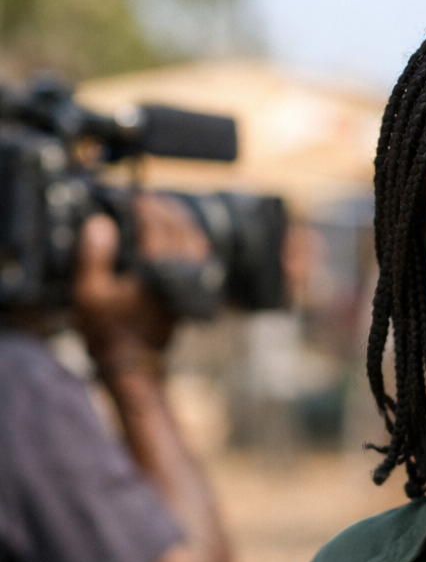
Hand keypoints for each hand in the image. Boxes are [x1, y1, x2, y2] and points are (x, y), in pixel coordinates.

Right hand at [72, 194, 209, 364]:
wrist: (133, 364)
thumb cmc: (109, 331)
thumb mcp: (89, 293)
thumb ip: (94, 255)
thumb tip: (102, 223)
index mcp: (155, 270)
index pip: (156, 226)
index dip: (145, 207)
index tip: (134, 197)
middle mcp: (178, 275)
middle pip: (180, 229)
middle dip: (165, 210)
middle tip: (148, 200)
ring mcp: (189, 286)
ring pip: (195, 243)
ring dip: (182, 223)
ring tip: (165, 211)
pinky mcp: (191, 295)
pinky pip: (200, 260)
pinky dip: (192, 242)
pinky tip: (181, 237)